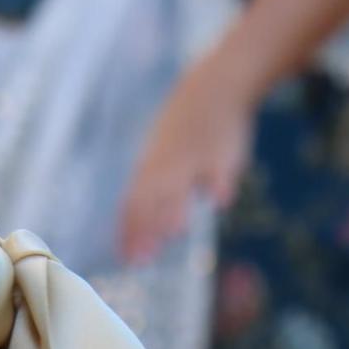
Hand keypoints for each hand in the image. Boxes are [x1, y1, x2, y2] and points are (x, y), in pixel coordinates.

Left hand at [118, 57, 254, 264]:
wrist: (213, 87)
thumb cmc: (185, 131)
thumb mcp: (163, 156)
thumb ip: (156, 192)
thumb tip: (151, 231)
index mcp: (151, 167)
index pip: (134, 202)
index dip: (130, 230)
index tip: (125, 260)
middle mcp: (167, 164)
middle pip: (153, 199)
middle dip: (147, 229)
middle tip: (142, 261)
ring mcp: (194, 156)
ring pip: (183, 183)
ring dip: (177, 206)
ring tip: (174, 232)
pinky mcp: (223, 148)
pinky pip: (221, 166)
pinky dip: (219, 181)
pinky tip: (220, 200)